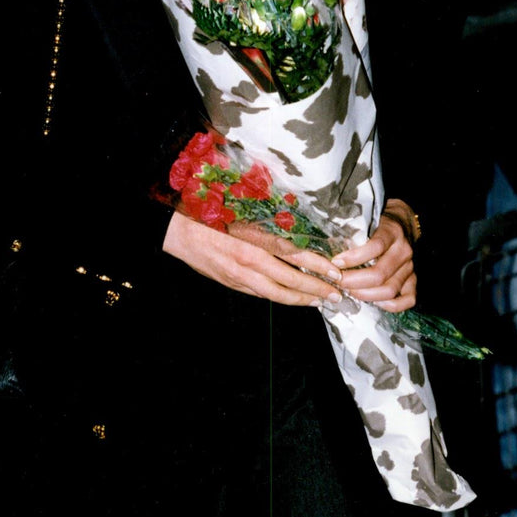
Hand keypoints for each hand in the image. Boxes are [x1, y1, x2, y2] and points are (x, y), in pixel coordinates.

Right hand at [163, 210, 344, 306]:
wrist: (180, 233)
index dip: (317, 267)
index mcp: (254, 241)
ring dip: (301, 300)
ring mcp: (240, 277)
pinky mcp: (233, 284)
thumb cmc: (210, 216)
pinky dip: (280, 297)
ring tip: (319, 302)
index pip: (294, 257)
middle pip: (290, 282)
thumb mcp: (242, 214)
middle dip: (316, 291)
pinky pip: (261, 294)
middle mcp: (250, 262)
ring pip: (277, 294)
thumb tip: (296, 230)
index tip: (335, 273)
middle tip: (336, 296)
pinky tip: (290, 298)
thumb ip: (267, 224)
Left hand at [331, 198, 416, 311]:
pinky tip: (374, 302)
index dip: (352, 258)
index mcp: (391, 232)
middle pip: (379, 274)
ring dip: (366, 295)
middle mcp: (403, 251)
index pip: (374, 247)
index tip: (335, 262)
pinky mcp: (414, 280)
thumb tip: (327, 248)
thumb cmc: (378, 223)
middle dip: (354, 281)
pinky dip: (390, 305)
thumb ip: (353, 232)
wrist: (403, 222)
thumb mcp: (367, 220)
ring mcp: (410, 267)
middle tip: (338, 281)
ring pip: (390, 289)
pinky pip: (407, 300)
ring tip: (349, 291)